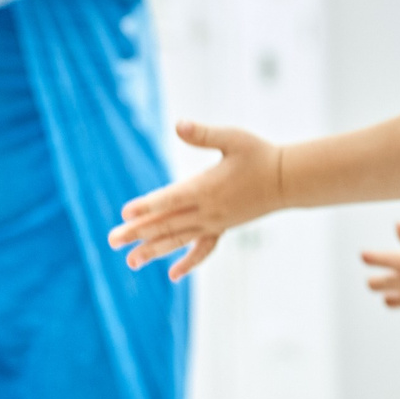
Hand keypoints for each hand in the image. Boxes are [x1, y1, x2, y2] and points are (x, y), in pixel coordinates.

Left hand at [108, 121, 283, 280]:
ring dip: (153, 250)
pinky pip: (203, 250)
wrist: (287, 180)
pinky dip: (188, 262)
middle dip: (138, 232)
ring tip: (130, 261)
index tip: (126, 213)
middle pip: (167, 223)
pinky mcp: (222, 228)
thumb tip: (179, 124)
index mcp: (206, 187)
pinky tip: (172, 274)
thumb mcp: (234, 138)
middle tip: (112, 240)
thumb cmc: (260, 154)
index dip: (147, 206)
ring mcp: (214, 223)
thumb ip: (204, 134)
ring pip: (179, 240)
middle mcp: (208, 210)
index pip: (170, 199)